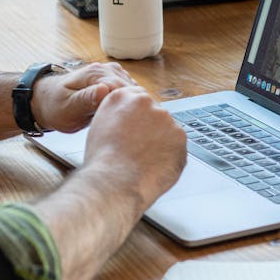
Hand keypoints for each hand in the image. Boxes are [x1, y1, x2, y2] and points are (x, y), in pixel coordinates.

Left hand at [32, 62, 135, 132]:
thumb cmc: (55, 106)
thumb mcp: (68, 108)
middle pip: (132, 90)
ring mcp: (111, 74)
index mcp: (95, 74)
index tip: (127, 124)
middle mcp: (106, 70)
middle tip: (128, 128)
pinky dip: (129, 104)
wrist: (47, 101)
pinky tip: (124, 117)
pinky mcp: (114, 81)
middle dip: (132, 108)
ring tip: (126, 124)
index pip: (123, 89)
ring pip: (133, 91)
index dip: (128, 108)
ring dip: (132, 106)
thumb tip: (105, 90)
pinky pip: (129, 93)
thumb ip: (86, 99)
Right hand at [80, 86, 187, 208]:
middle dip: (150, 129)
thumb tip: (128, 120)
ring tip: (144, 161)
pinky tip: (154, 166)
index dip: (137, 117)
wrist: (115, 182)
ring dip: (160, 142)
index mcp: (122, 97)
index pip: (137, 99)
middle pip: (154, 113)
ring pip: (167, 130)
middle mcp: (145, 102)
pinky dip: (169, 156)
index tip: (137, 129)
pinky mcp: (180, 136)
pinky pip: (176, 146)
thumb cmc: (102, 161)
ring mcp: (165, 118)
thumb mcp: (99, 127)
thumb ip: (116, 116)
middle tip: (139, 149)